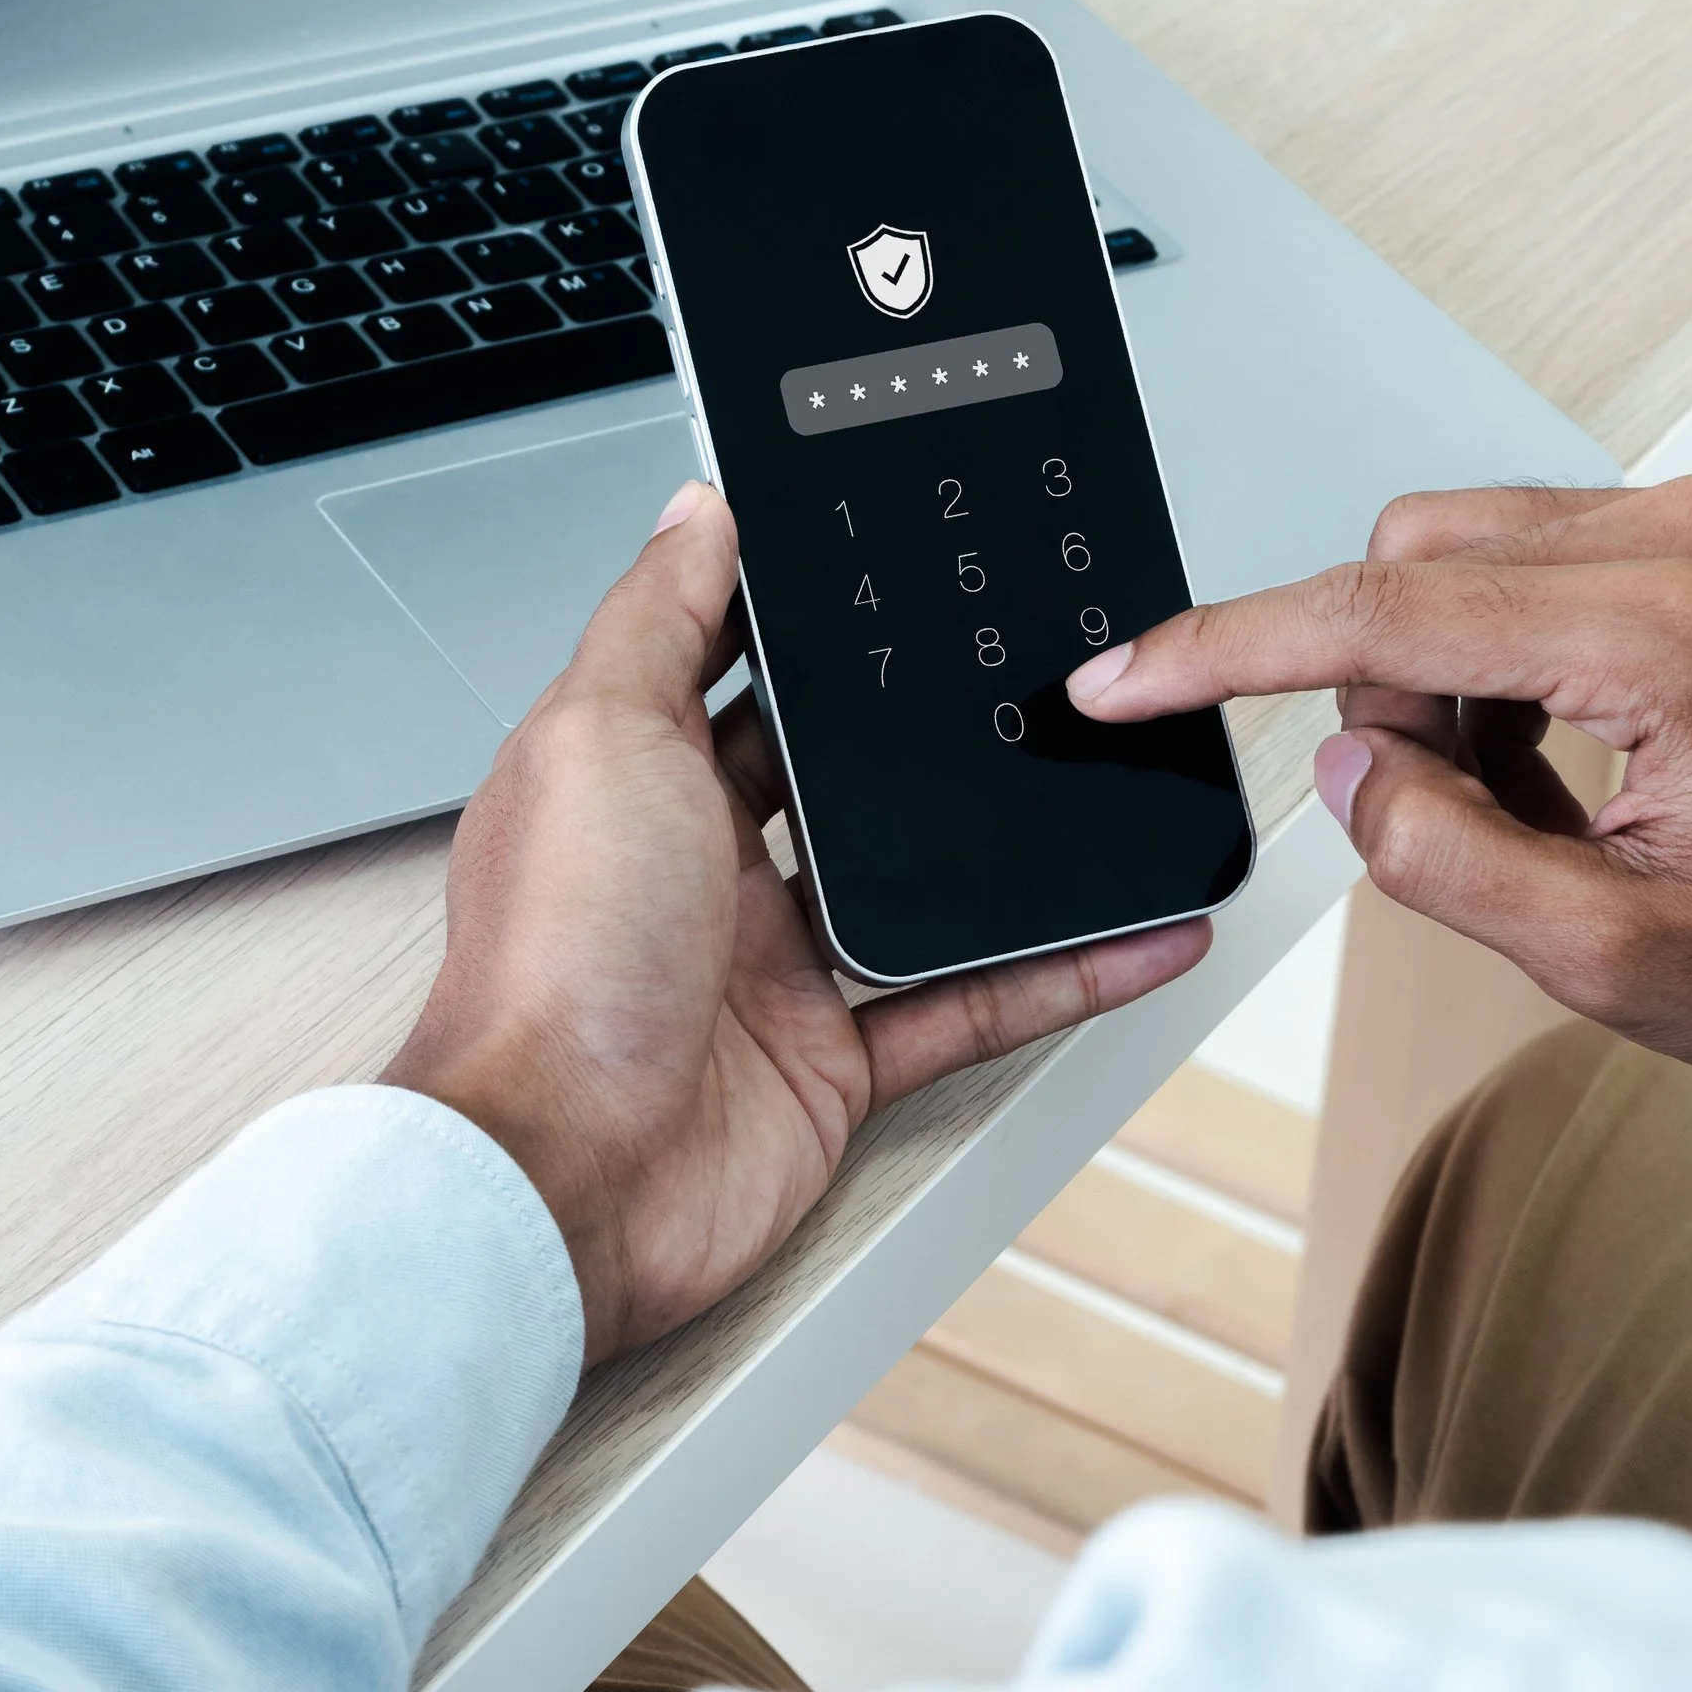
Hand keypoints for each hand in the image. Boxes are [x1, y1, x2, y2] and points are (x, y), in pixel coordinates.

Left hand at [385, 483, 1209, 1363]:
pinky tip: (1137, 932)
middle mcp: (691, 870)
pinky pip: (968, 1003)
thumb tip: (693, 513)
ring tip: (1099, 778)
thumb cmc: (554, 966)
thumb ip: (653, 620)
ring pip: (913, 888)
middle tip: (1017, 654)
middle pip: (822, 772)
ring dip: (1005, 847)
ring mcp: (765, 970)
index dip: (785, 610)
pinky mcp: (829, 1064)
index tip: (874, 552)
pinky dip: (1058, 972)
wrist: (563, 1178)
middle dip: (911, 722)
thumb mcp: (597, 735)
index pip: (715, 666)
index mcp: (625, 780)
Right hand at [1068, 475, 1691, 1059]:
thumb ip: (1448, 865)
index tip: (1127, 678)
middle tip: (1459, 816)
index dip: (1225, 651)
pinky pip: (1538, 556)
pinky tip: (1586, 754)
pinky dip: (1515, 659)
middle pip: (1413, 562)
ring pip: (1465, 552)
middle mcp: (1689, 542)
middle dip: (1385, 693)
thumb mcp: (1624, 956)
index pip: (1382, 616)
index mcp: (1668, 634)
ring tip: (1550, 798)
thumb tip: (1352, 776)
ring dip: (1453, 680)